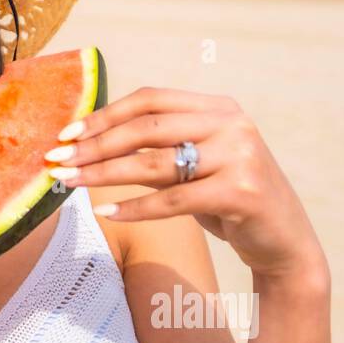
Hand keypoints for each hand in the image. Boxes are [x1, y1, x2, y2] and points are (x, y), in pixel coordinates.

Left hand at [44, 87, 324, 279]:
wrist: (285, 243)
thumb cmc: (229, 201)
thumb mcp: (194, 167)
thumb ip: (156, 150)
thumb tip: (88, 144)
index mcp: (219, 107)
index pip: (150, 99)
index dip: (105, 113)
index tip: (67, 132)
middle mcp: (232, 124)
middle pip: (147, 127)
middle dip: (96, 144)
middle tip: (58, 159)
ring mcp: (240, 156)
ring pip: (155, 162)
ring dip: (104, 173)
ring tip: (69, 183)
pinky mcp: (241, 192)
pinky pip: (174, 199)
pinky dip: (136, 207)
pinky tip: (107, 212)